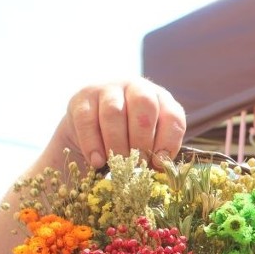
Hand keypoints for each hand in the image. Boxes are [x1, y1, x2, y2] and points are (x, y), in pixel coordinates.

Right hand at [53, 78, 185, 167]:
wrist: (92, 131)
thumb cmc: (129, 140)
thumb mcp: (149, 143)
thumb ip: (157, 152)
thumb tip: (161, 166)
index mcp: (161, 99)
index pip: (172, 115)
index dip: (168, 141)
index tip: (159, 163)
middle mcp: (136, 87)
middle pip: (144, 105)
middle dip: (142, 139)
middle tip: (137, 162)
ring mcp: (107, 89)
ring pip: (113, 112)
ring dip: (117, 144)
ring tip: (118, 165)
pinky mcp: (82, 99)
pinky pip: (87, 121)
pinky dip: (93, 144)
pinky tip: (97, 161)